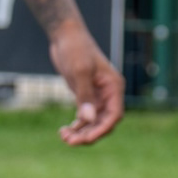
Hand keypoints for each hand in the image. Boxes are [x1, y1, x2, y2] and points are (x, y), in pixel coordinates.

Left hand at [49, 19, 124, 143]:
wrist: (65, 36)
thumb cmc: (75, 49)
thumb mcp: (79, 71)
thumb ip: (84, 95)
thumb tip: (88, 119)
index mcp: (113, 87)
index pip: (114, 115)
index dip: (102, 129)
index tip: (86, 139)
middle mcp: (108, 93)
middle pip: (104, 122)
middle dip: (88, 134)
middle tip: (69, 141)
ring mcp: (97, 95)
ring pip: (94, 122)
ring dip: (81, 132)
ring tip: (63, 137)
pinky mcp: (85, 95)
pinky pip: (85, 116)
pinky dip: (77, 125)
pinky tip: (64, 130)